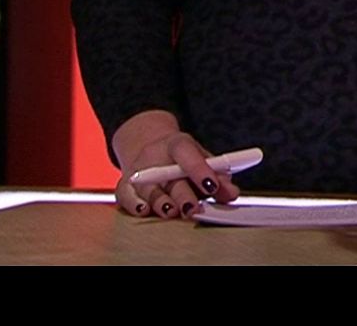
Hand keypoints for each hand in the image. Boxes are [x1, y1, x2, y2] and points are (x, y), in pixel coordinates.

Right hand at [111, 110, 240, 219]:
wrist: (151, 149)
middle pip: (169, 176)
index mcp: (177, 144)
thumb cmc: (183, 159)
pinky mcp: (124, 185)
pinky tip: (144, 210)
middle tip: (193, 208)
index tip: (212, 186)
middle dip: (182, 194)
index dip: (200, 170)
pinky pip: (126, 196)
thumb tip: (231, 193)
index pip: (188, 153)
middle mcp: (155, 156)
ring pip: (148, 188)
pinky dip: (134, 204)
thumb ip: (218, 175)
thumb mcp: (202, 159)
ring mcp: (138, 171)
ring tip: (171, 212)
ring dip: (160, 202)